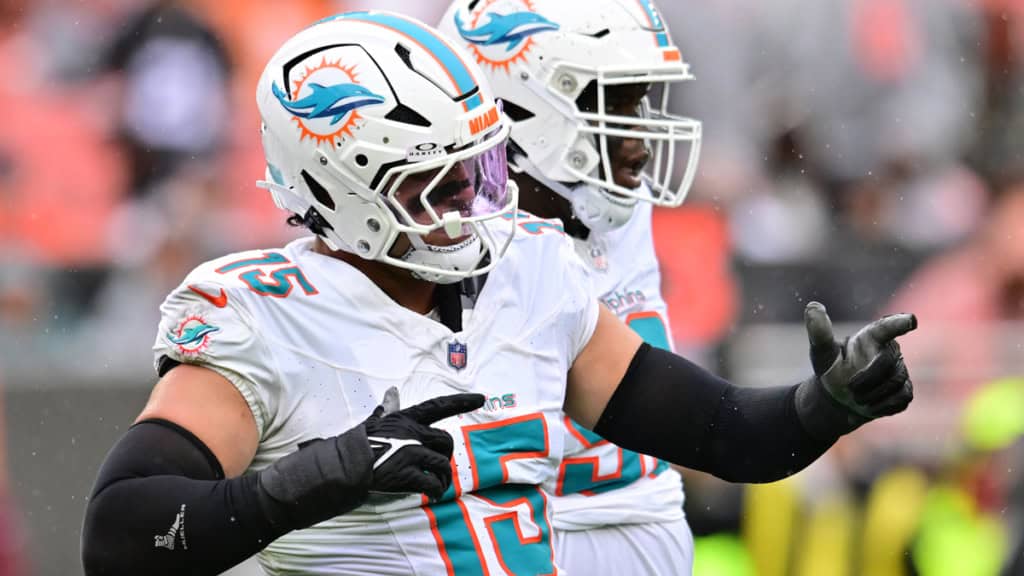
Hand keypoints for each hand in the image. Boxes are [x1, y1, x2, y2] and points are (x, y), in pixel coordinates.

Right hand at [365, 387, 484, 499]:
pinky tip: (431, 494)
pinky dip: (435, 491)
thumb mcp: (375, 421)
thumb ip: (389, 409)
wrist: (345, 466)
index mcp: (406, 419)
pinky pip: (432, 483)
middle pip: (445, 441)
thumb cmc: (359, 443)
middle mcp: (412, 433)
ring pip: (442, 464)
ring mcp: (410, 453)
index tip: (480, 398)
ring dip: (443, 478)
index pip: (438, 406)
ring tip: (437, 486)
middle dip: (446, 456)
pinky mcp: (406, 474)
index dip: (460, 402)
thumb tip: (392, 392)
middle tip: (439, 468)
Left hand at [795, 302, 916, 438]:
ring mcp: (900, 371)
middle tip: (849, 388)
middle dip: (867, 378)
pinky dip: (881, 406)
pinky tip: (869, 406)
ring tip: (855, 398)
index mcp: (870, 337)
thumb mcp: (822, 351)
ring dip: (871, 395)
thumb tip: (812, 306)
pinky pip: (900, 400)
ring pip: (895, 383)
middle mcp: (889, 351)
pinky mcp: (904, 391)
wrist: (839, 398)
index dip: (898, 322)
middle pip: (888, 363)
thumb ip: (819, 331)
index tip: (911, 320)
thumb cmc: (831, 369)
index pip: (886, 327)